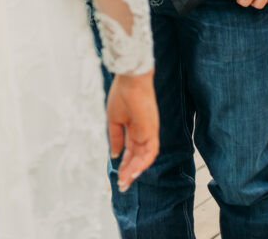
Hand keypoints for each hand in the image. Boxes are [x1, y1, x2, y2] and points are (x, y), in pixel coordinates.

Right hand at [106, 69, 158, 192]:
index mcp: (133, 128)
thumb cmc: (121, 95)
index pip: (130, 151)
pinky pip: (151, 151)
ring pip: (144, 157)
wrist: (130, 80)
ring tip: (125, 181)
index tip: (117, 177)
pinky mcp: (152, 131)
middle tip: (121, 185)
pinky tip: (134, 171)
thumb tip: (115, 155)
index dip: (124, 164)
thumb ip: (116, 138)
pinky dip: (143, 163)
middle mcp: (142, 132)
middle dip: (129, 172)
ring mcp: (148, 132)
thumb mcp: (114, 119)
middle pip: (137, 157)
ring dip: (135, 170)